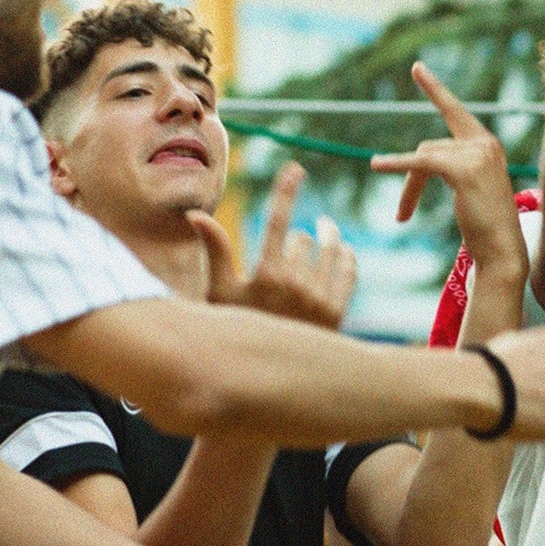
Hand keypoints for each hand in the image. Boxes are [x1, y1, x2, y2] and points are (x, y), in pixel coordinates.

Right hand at [188, 162, 356, 327]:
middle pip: (304, 238)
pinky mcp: (339, 310)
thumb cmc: (239, 329)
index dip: (286, 190)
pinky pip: (348, 267)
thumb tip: (195, 214)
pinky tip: (338, 255)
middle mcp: (297, 284)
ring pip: (330, 249)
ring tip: (319, 241)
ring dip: (324, 242)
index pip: (278, 220)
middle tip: (288, 256)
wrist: (268, 376)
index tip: (295, 169)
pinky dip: (344, 257)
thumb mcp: (220, 294)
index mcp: (266, 275)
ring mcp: (321, 298)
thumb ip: (214, 251)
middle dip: (296, 241)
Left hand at [370, 62, 527, 273]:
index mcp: (487, 145)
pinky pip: (420, 163)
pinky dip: (397, 165)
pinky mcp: (464, 169)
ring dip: (408, 190)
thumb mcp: (468, 188)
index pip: (455, 112)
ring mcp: (477, 153)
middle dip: (410, 180)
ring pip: (422, 158)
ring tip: (402, 217)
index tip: (417, 68)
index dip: (435, 90)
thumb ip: (451, 166)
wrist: (502, 249)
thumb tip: (419, 158)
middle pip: (429, 147)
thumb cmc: (484, 226)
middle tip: (401, 215)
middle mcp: (485, 143)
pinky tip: (378, 165)